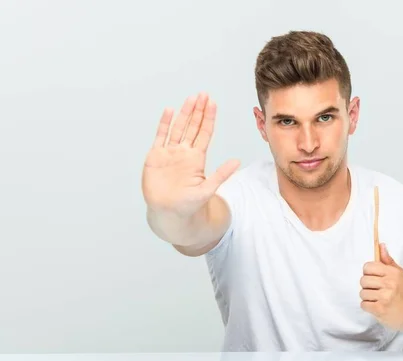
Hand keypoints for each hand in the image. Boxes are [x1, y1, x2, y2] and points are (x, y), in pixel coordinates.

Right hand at [142, 93, 239, 216]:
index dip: (208, 118)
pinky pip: (160, 137)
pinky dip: (165, 124)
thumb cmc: (188, 204)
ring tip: (191, 98)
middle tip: (204, 95)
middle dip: (198, 111)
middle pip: (192, 127)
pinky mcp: (155, 157)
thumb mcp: (207, 189)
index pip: (204, 133)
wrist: (168, 213)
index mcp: (197, 158)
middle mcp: (184, 152)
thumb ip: (221, 174)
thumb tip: (237, 161)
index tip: (213, 104)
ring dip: (184, 113)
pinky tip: (169, 111)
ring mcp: (170, 153)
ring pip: (178, 128)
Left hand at [360, 243, 402, 330]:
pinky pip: (363, 304)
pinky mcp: (380, 309)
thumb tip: (381, 245)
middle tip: (376, 290)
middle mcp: (389, 283)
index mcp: (392, 273)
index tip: (373, 278)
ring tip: (377, 299)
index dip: (368, 273)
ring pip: (362, 293)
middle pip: (363, 280)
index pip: (368, 267)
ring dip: (367, 297)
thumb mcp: (399, 274)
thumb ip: (388, 261)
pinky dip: (368, 306)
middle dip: (367, 286)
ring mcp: (385, 297)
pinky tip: (377, 306)